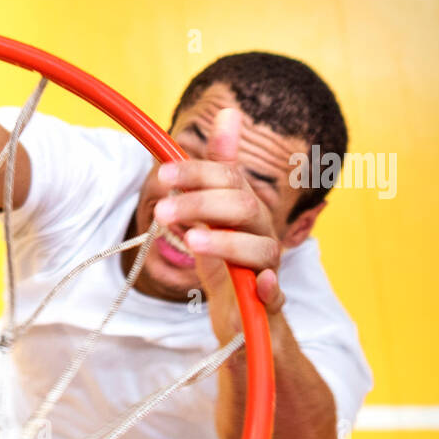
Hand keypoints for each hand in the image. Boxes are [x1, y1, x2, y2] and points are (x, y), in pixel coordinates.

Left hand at [153, 108, 284, 339]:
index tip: (163, 174)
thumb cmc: (228, 265)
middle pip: (243, 206)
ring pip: (260, 248)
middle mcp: (261, 234)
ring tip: (190, 241)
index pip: (229, 179)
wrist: (244, 325)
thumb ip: (214, 173)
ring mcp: (268, 269)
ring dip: (226, 242)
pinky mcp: (269, 305)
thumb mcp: (213, 218)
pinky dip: (271, 289)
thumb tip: (228, 114)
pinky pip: (277, 296)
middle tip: (161, 210)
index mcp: (246, 211)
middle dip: (202, 204)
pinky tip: (261, 283)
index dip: (198, 173)